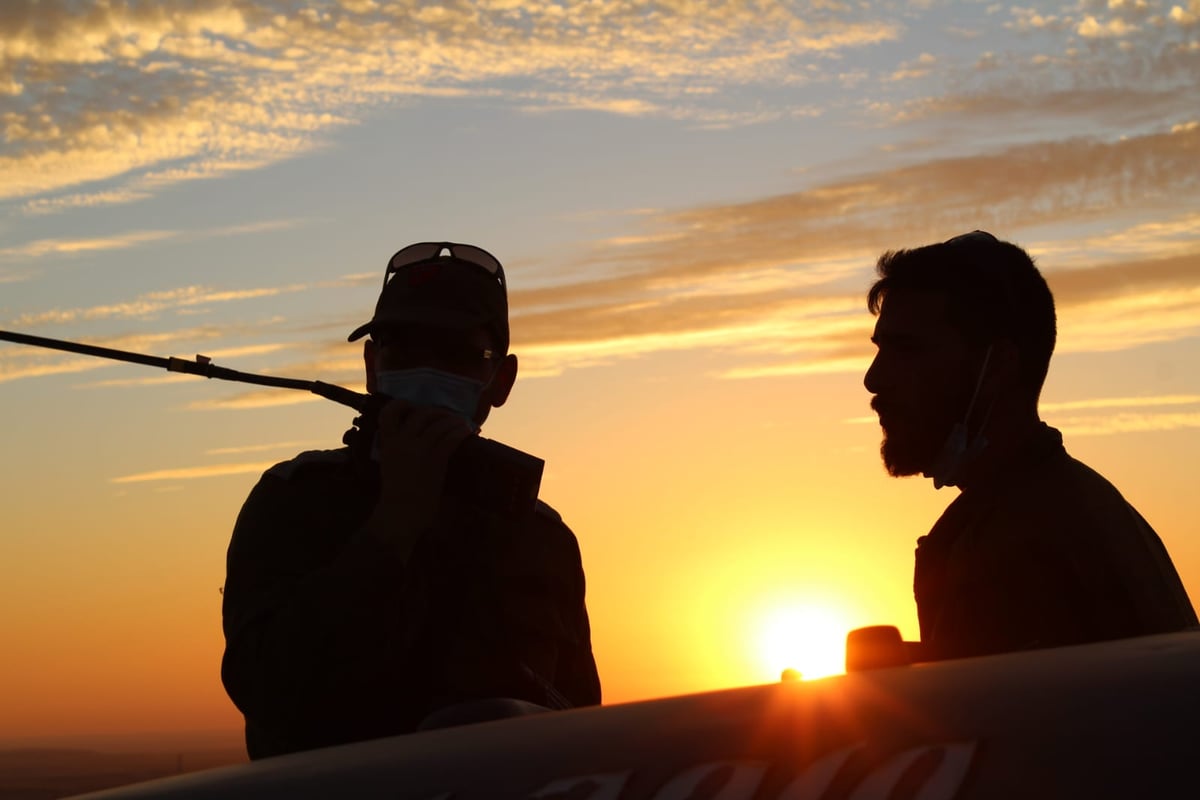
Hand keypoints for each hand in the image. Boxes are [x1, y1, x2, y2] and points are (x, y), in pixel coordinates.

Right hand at [364, 398, 474, 558]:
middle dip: (438, 412)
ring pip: (440, 423)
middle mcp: (403, 441)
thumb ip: (398, 446)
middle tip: (447, 417)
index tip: (414, 407)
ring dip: (454, 421)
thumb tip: (417, 433)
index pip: (389, 411)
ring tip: (462, 424)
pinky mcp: (436, 459)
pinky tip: (468, 433)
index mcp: (388, 442)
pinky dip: (462, 432)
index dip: (402, 404)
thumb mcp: (389, 462)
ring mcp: (420, 449)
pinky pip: (451, 438)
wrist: (401, 513)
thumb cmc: (397, 492)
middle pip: (423, 413)